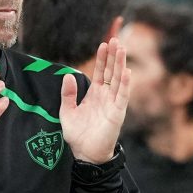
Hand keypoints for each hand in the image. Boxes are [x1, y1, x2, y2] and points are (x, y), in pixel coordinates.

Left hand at [57, 33, 130, 165]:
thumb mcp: (67, 111)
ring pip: (118, 80)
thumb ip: (68, 94)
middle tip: (115, 39)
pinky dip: (125, 84)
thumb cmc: (77, 134)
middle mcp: (106, 96)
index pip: (100, 72)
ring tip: (121, 49)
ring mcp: (113, 103)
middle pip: (111, 72)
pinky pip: (122, 96)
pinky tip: (126, 72)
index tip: (103, 44)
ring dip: (120, 65)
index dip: (102, 58)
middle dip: (113, 56)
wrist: (85, 153)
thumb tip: (68, 75)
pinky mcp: (117, 113)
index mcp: (94, 94)